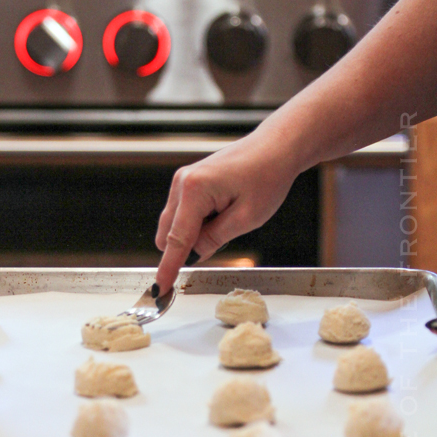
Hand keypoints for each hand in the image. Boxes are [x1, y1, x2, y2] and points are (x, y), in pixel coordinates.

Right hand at [154, 126, 300, 293]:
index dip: (169, 267)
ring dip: (195, 232)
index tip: (160, 288)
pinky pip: (183, 213)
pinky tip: (223, 210)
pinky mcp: (188, 181)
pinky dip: (198, 221)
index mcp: (194, 190)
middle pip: (169, 233)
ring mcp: (183, 180)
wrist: (276, 147)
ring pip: (175, 224)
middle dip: (188, 246)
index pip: (176, 240)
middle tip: (225, 234)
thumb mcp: (247, 217)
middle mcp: (182, 183)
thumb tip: (194, 255)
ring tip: (229, 216)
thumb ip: (215, 239)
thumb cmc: (267, 176)